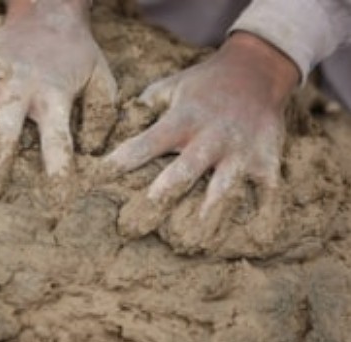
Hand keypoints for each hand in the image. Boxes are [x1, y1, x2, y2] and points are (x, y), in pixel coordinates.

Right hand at [0, 0, 116, 202]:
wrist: (50, 10)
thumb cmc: (77, 53)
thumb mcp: (101, 79)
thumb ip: (101, 115)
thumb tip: (94, 152)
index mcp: (55, 97)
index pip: (57, 143)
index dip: (57, 174)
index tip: (55, 205)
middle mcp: (21, 90)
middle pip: (4, 135)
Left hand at [102, 33, 298, 246]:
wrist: (259, 70)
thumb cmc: (203, 86)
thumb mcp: (170, 87)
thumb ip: (141, 108)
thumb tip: (107, 130)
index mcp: (184, 119)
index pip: (149, 142)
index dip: (125, 160)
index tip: (102, 178)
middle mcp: (212, 138)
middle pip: (185, 172)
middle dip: (162, 195)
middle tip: (138, 222)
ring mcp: (241, 153)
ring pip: (223, 189)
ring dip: (206, 216)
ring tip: (190, 243)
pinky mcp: (267, 163)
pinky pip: (265, 195)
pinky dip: (259, 218)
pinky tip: (246, 240)